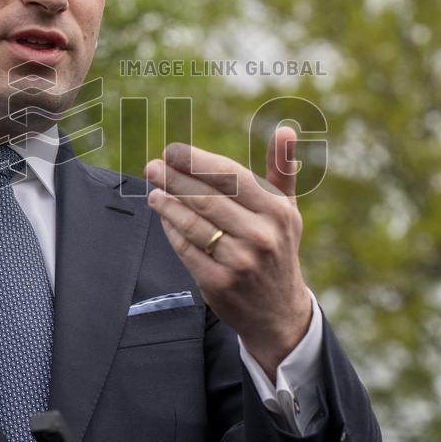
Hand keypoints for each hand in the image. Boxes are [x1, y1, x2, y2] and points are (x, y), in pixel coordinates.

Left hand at [144, 126, 312, 380]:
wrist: (278, 312)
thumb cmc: (277, 247)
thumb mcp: (287, 209)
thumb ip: (282, 168)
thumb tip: (284, 129)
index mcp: (277, 210)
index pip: (230, 176)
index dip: (197, 160)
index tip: (172, 149)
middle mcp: (261, 235)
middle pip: (206, 198)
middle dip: (174, 178)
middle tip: (153, 166)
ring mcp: (239, 261)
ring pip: (192, 223)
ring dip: (167, 203)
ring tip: (153, 190)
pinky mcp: (218, 283)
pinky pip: (186, 249)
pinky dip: (171, 229)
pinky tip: (162, 216)